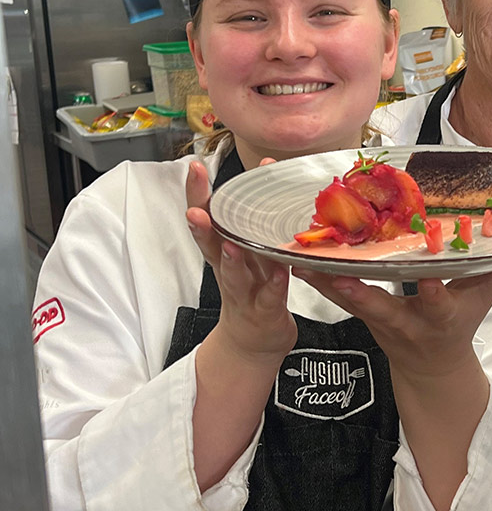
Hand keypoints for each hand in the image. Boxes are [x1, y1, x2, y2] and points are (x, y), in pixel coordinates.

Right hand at [186, 159, 296, 364]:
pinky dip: (273, 286)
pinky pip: (269, 296)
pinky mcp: (264, 310)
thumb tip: (267, 172)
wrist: (254, 342)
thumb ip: (255, 218)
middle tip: (195, 209)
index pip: (209, 216)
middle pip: (211, 243)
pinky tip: (277, 274)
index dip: (198, 194)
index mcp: (225, 247)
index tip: (195, 168)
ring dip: (232, 260)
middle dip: (202, 224)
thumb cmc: (253, 288)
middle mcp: (229, 267)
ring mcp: (244, 291)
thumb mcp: (250, 249)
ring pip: (233, 274)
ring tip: (231, 244)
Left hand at [291, 263, 491, 379]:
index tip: (426, 275)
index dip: (432, 291)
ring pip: (348, 301)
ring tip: (298, 259)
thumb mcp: (480, 304)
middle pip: (380, 307)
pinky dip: (316, 279)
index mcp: (439, 317)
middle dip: (359, 293)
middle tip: (337, 274)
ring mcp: (378, 322)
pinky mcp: (359, 316)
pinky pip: (335, 296)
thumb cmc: (457, 328)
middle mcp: (405, 322)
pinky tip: (294, 260)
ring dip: (323, 282)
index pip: (437, 302)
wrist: (429, 369)